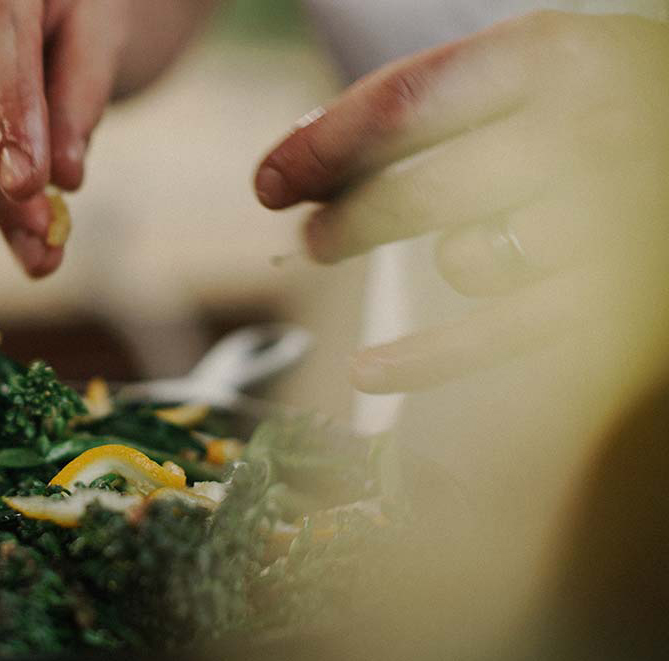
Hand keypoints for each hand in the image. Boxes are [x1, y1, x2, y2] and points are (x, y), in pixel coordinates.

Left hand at [255, 11, 668, 392]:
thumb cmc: (622, 108)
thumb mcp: (549, 67)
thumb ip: (443, 97)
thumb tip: (303, 145)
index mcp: (556, 58)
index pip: (403, 106)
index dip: (321, 148)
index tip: (270, 181)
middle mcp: (582, 132)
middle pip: (417, 191)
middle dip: (347, 221)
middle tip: (313, 240)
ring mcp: (606, 221)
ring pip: (467, 261)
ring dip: (445, 262)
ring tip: (463, 250)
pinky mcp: (615, 302)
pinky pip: (498, 337)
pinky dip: (426, 360)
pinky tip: (369, 369)